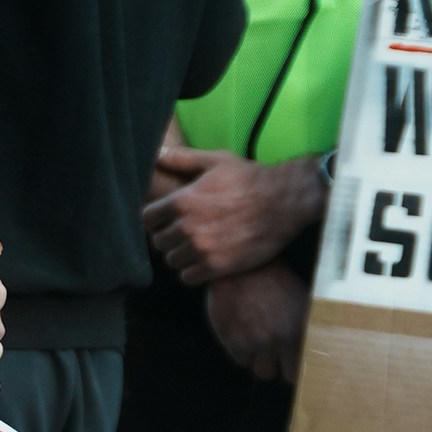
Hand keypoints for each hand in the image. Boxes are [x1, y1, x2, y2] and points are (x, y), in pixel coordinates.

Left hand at [145, 142, 322, 285]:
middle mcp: (188, 228)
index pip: (147, 219)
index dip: (154, 219)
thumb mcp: (216, 161)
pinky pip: (188, 277)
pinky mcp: (218, 266)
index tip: (164, 219)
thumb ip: (182, 159)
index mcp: (182, 201)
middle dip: (167, 237)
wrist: (284, 202)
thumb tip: (157, 154)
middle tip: (181, 233)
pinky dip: (191, 271)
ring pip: (172, 260)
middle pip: (159, 242)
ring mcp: (202, 249)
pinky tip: (202, 261)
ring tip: (192, 247)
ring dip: (179, 255)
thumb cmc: (249, 178)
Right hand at [203, 261, 308, 383]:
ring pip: (259, 371)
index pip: (298, 370)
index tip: (290, 364)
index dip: (294, 367)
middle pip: (279, 375)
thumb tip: (305, 348)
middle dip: (277, 366)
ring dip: (259, 360)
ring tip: (257, 342)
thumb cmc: (273, 280)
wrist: (241, 268)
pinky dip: (241, 351)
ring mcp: (253, 342)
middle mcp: (277, 341)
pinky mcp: (232, 340)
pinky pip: (240, 359)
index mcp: (297, 332)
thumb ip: (302, 328)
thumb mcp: (299, 300)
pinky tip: (243, 333)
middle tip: (273, 355)